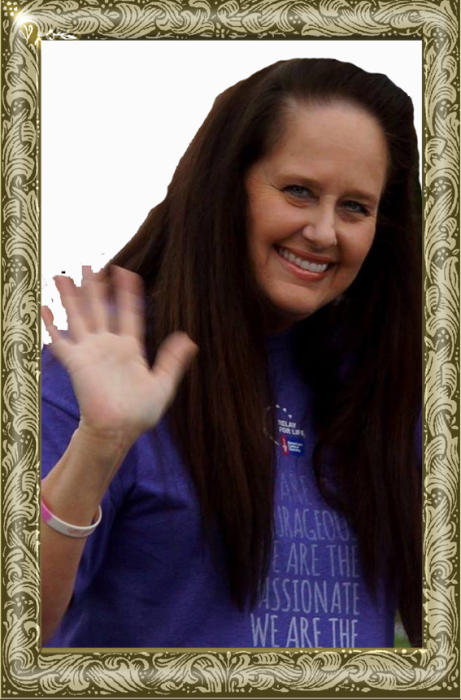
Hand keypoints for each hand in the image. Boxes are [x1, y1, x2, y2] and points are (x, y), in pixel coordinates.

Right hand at [42, 265, 197, 446]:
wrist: (118, 431)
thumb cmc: (140, 413)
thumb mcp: (163, 384)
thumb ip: (173, 360)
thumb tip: (189, 339)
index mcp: (130, 348)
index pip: (128, 313)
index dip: (127, 293)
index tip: (127, 272)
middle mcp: (108, 346)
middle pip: (99, 309)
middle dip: (94, 287)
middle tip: (89, 265)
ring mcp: (90, 352)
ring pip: (78, 317)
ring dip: (71, 297)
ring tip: (64, 276)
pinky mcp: (75, 363)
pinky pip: (60, 341)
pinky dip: (52, 325)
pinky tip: (44, 307)